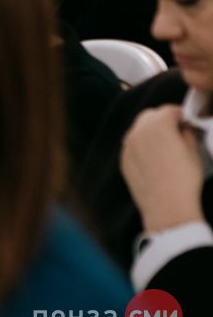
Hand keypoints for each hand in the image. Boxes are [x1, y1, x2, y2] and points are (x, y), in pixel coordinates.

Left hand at [120, 105, 205, 232]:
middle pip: (149, 115)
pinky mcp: (123, 160)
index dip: (181, 114)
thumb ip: (187, 133)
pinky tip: (154, 158)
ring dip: (150, 131)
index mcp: (158, 126)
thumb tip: (184, 127)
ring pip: (138, 129)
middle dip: (163, 119)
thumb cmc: (184, 179)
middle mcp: (138, 132)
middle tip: (176, 130)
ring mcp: (127, 146)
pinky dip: (142, 146)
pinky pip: (132, 146)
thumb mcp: (194, 152)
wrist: (167, 207)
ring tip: (165, 144)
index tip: (187, 121)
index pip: (169, 110)